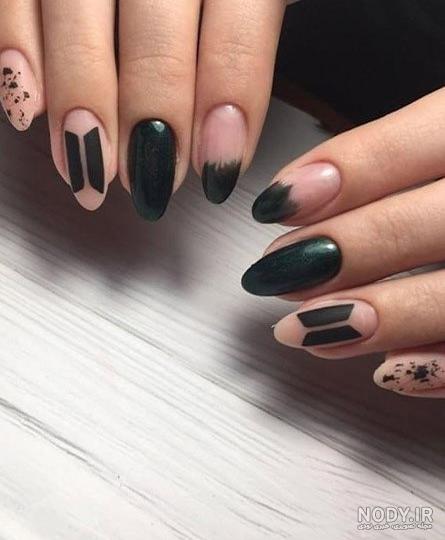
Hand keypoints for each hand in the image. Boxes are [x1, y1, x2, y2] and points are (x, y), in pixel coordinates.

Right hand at [0, 0, 288, 218]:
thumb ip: (244, 53)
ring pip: (78, 17)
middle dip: (151, 120)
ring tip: (90, 171)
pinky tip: (30, 111)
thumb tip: (223, 143)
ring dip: (81, 104)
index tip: (218, 170)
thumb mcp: (257, 3)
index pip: (237, 36)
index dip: (228, 111)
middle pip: (154, 39)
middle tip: (149, 181)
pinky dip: (17, 51)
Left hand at [242, 87, 444, 398]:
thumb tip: (310, 196)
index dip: (348, 170)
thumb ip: (410, 161)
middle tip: (277, 272)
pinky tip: (389, 373)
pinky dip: (443, 367)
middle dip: (349, 250)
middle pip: (441, 220)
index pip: (425, 139)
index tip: (277, 203)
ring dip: (383, 317)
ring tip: (308, 330)